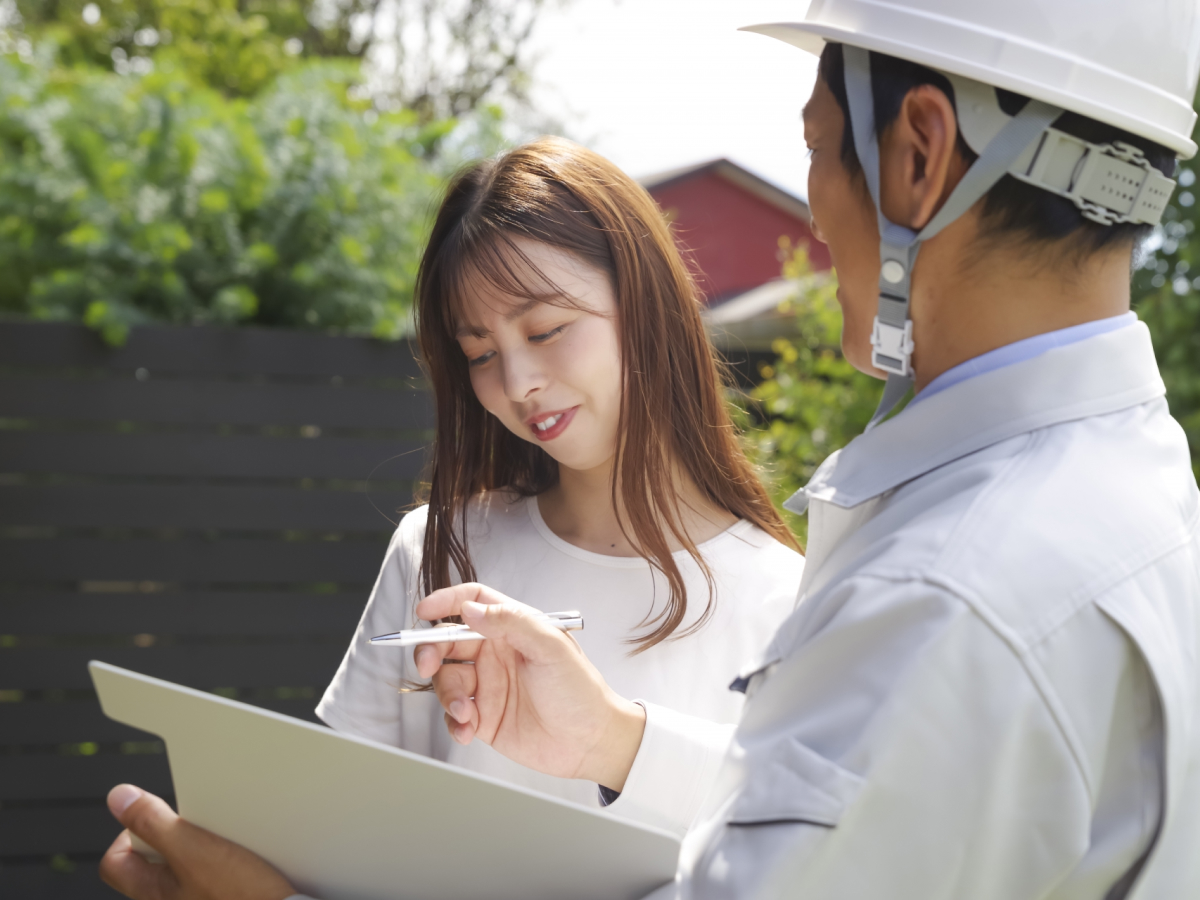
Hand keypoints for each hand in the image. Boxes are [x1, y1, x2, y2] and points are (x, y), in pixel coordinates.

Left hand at [99, 783, 295, 899]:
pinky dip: (222, 870)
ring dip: (200, 854)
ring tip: (226, 845)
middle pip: (150, 866)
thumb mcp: (195, 849)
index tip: (159, 818)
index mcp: (152, 892)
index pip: (115, 863)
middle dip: (171, 840)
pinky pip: (211, 884)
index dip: (130, 833)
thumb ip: (154, 823)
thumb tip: (118, 798)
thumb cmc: (242, 896)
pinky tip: (244, 864)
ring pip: (183, 875)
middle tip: (199, 829)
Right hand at [414, 584, 645, 790]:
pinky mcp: (484, 718)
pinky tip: (468, 729)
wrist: (591, 741)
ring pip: (446, 680)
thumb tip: (472, 610)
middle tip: (427, 665)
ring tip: (466, 711)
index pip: (474, 603)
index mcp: (513, 629)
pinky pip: (453, 715)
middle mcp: (496, 654)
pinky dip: (453, 722)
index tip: (424, 611)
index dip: (447, 602)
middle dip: (430, 651)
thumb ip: (512, 622)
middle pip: (447, 642)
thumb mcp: (551, 647)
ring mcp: (488, 686)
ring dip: (447, 695)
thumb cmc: (580, 691)